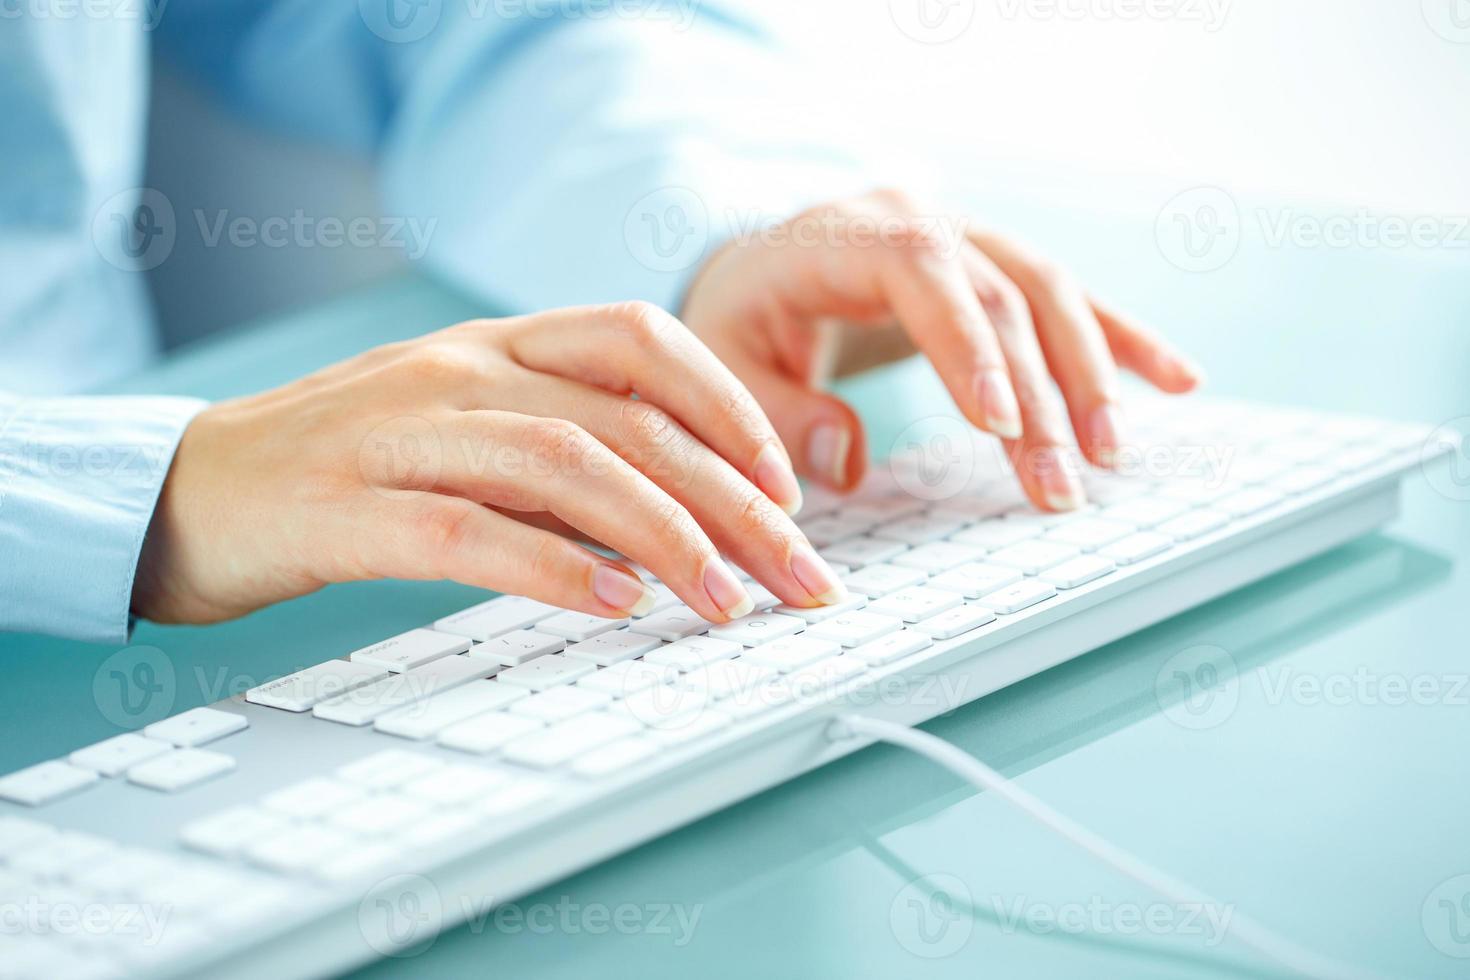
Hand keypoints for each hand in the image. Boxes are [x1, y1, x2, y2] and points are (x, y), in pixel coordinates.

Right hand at [132, 303, 846, 626]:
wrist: (191, 490)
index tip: (789, 485)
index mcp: (495, 343)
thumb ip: (565, 452)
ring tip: (726, 602)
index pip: (640, 338)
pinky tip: (615, 604)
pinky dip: (551, 568)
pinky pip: (466, 531)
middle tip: (797, 575)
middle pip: (627, 419)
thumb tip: (687, 515)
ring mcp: (398, 431)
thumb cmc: (352, 466)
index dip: (730, 405)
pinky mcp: (345, 508)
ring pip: (562, 462)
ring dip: (663, 536)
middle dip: (732, 502)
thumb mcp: (471, 433)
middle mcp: (458, 369)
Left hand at [680, 189, 1203, 510]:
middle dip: (1040, 395)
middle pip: (1002, 298)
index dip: (969, 347)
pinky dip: (1123, 341)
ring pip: (1050, 293)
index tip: (1004, 424)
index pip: (923, 274)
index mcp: (847, 235)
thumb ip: (773, 411)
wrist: (763, 265)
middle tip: (1060, 485)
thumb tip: (843, 465)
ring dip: (1092, 375)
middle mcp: (922, 220)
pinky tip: (1179, 381)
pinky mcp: (999, 265)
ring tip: (1113, 455)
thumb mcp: (724, 363)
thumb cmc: (742, 318)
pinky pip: (1072, 300)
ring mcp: (969, 236)